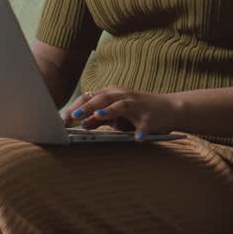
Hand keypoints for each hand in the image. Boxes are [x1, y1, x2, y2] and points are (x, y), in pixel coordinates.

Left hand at [61, 88, 181, 140]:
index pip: (90, 98)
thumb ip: (100, 118)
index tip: (63, 119)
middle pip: (103, 98)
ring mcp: (137, 104)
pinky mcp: (151, 116)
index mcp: (113, 94)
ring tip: (98, 117)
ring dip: (109, 111)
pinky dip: (141, 131)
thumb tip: (83, 123)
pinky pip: (145, 124)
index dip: (76, 107)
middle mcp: (123, 96)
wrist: (169, 108)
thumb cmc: (138, 112)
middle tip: (75, 116)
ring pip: (121, 105)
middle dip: (88, 107)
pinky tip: (138, 139)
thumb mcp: (117, 115)